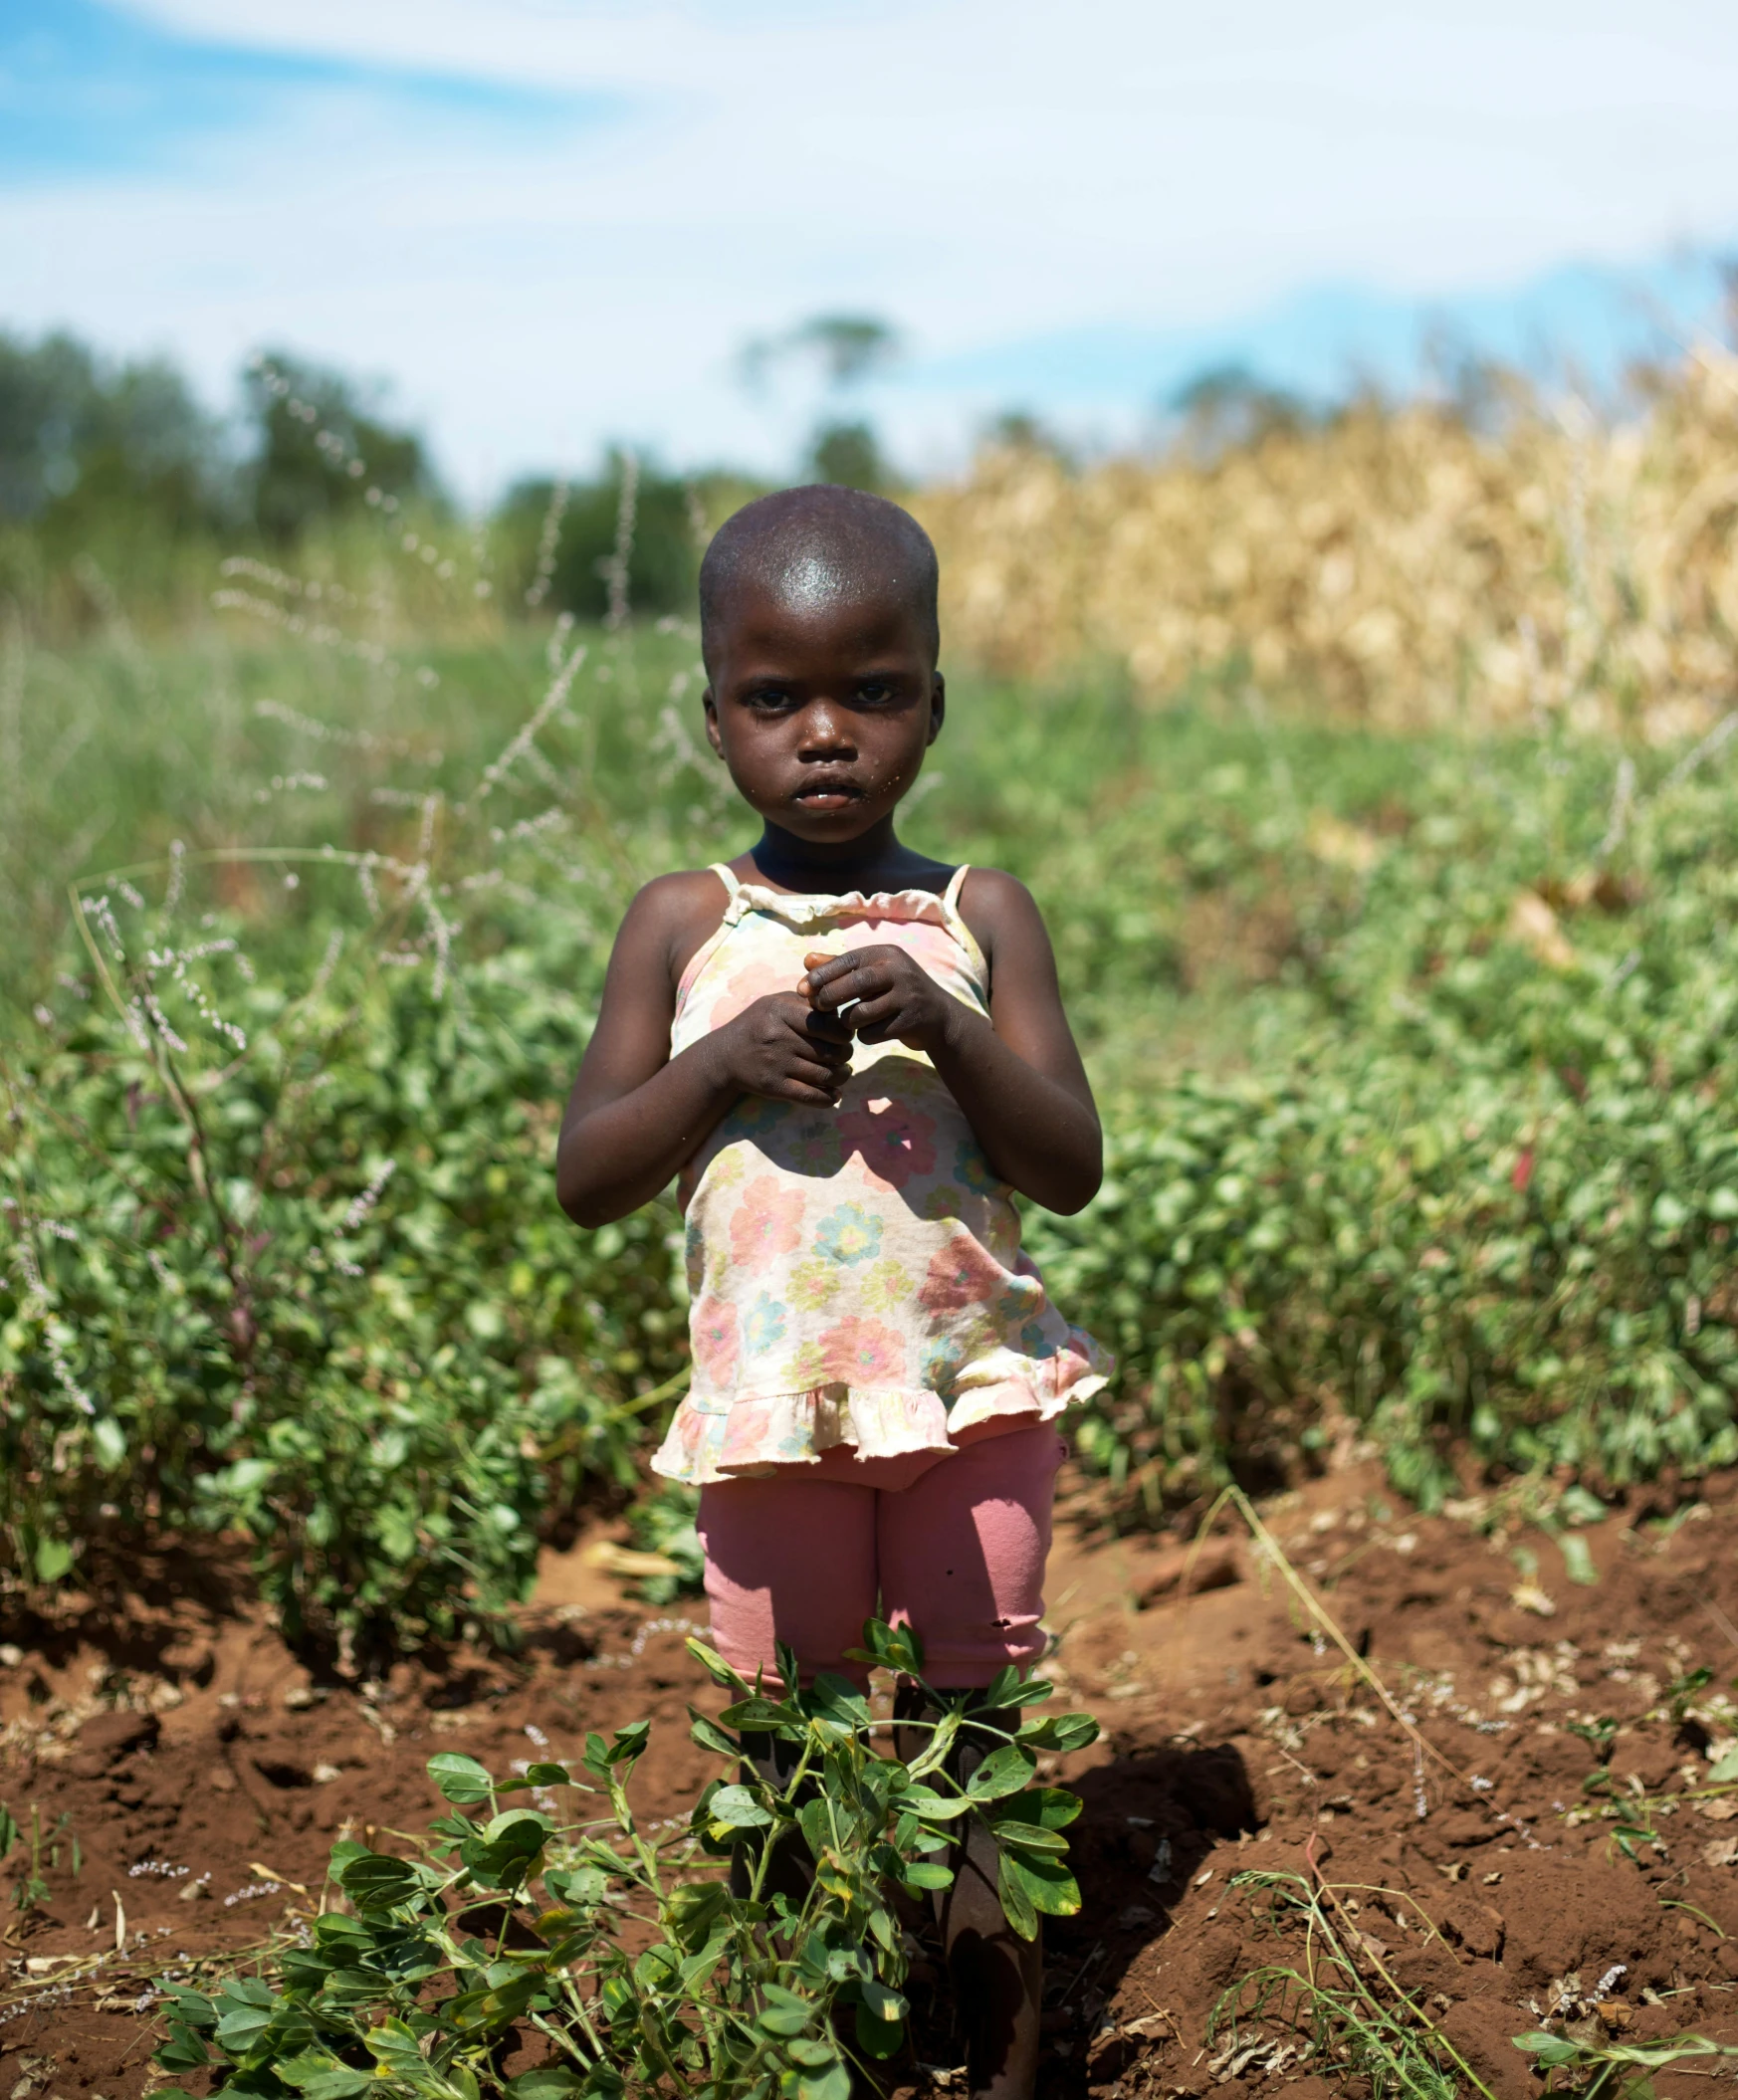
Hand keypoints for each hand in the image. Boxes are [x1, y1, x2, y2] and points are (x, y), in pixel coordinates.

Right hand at [708, 990, 853, 1104]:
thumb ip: (807, 1003)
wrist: (725, 1055)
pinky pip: (810, 1096)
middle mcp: (778, 1037)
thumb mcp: (777, 1003)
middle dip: (845, 1055)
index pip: (826, 1023)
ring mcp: (776, 1063)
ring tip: (844, 1072)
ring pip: (825, 1075)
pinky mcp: (773, 1087)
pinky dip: (829, 1098)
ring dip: (842, 1076)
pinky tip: (835, 1094)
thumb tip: (840, 1013)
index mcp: (781, 1011)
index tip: (845, 1036)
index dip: (844, 1032)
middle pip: (830, 1050)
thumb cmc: (759, 1025)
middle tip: (845, 1054)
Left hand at [801, 945, 959, 1051]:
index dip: (822, 974)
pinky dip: (865, 1036)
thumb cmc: (897, 991)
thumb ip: (840, 966)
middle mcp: (899, 971)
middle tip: (818, 1007)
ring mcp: (907, 997)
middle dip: (830, 997)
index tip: (802, 988)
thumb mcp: (873, 973)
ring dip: (848, 1022)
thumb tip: (807, 961)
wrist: (939, 1017)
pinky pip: (871, 1034)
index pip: (848, 960)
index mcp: (887, 954)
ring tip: (851, 1021)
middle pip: (855, 984)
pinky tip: (872, 1032)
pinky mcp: (910, 1022)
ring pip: (860, 1014)